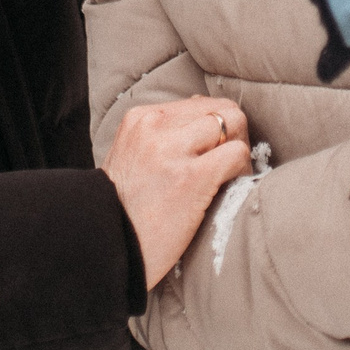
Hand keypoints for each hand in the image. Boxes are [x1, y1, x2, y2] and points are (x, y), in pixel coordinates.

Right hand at [103, 97, 251, 289]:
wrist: (106, 246)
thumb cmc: (124, 209)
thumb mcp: (132, 156)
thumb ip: (161, 134)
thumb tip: (200, 110)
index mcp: (140, 119)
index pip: (198, 104)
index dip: (215, 129)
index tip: (215, 153)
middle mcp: (154, 126)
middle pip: (220, 109)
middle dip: (234, 135)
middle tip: (230, 164)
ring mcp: (172, 149)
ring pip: (233, 123)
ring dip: (240, 150)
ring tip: (231, 176)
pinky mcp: (191, 176)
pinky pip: (237, 154)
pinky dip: (242, 169)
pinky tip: (232, 187)